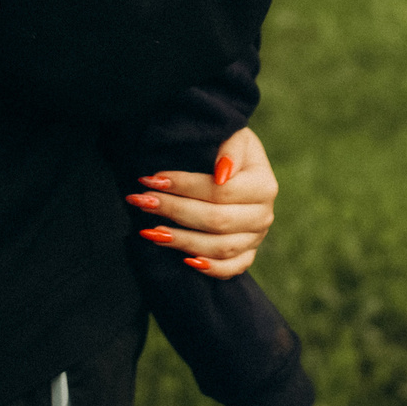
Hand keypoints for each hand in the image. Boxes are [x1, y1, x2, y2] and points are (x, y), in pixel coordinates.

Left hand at [125, 125, 274, 277]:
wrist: (243, 170)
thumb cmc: (231, 150)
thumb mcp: (235, 136)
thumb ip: (230, 147)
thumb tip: (221, 172)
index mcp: (265, 186)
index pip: (220, 191)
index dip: (184, 186)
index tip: (153, 179)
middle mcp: (264, 215)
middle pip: (216, 221)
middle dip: (174, 210)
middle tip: (142, 201)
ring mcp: (256, 238)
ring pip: (219, 248)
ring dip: (181, 240)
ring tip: (149, 230)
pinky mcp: (247, 254)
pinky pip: (231, 269)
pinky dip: (209, 268)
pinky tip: (184, 260)